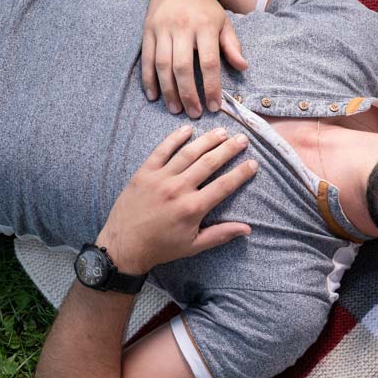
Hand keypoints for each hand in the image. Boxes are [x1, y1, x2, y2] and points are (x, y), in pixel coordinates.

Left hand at [97, 125, 256, 274]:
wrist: (124, 245)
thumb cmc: (161, 247)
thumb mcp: (194, 246)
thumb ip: (221, 234)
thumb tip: (247, 229)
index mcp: (193, 208)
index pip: (224, 185)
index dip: (240, 173)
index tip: (253, 163)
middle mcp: (178, 189)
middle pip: (208, 163)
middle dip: (228, 149)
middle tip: (242, 139)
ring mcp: (160, 179)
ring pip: (188, 153)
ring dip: (207, 140)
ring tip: (222, 131)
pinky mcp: (144, 173)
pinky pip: (161, 151)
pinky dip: (174, 139)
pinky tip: (187, 130)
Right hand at [141, 0, 248, 116]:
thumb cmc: (205, 9)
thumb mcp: (223, 23)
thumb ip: (232, 45)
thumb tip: (243, 67)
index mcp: (204, 27)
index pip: (209, 63)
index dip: (212, 87)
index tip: (214, 107)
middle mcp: (181, 28)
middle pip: (182, 67)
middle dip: (188, 94)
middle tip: (194, 114)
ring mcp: (162, 30)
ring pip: (162, 65)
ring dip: (168, 91)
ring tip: (175, 109)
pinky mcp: (147, 31)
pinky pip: (146, 58)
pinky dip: (148, 79)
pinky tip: (153, 96)